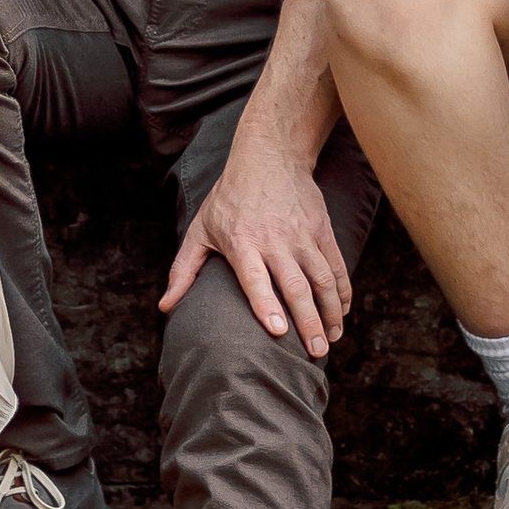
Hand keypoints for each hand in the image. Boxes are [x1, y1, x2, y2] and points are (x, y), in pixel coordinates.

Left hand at [161, 127, 351, 356]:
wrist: (269, 156)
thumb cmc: (229, 197)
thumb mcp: (201, 229)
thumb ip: (183, 270)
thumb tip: (165, 306)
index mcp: (242, 242)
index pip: (256, 279)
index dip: (267, 305)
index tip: (278, 332)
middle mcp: (275, 240)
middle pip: (295, 286)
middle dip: (308, 322)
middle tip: (316, 352)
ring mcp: (301, 234)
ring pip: (322, 278)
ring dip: (331, 311)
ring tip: (331, 340)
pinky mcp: (321, 229)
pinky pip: (335, 264)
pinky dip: (342, 290)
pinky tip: (343, 312)